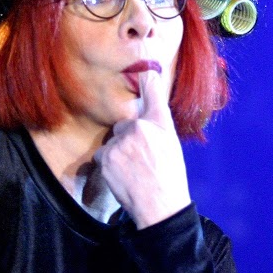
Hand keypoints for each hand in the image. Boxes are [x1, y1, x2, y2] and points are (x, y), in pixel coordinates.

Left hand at [94, 66, 190, 228]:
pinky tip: (124, 177)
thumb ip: (156, 128)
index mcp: (160, 123)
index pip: (153, 92)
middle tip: (143, 161)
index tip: (144, 66)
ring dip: (118, 156)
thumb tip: (141, 119)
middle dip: (127, 141)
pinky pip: (102, 156)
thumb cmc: (169, 178)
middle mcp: (141, 127)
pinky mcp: (108, 156)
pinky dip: (109, 167)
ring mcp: (122, 141)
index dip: (147, 77)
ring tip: (135, 172)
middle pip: (123, 126)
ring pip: (112, 143)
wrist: (161, 207)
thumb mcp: (170, 146)